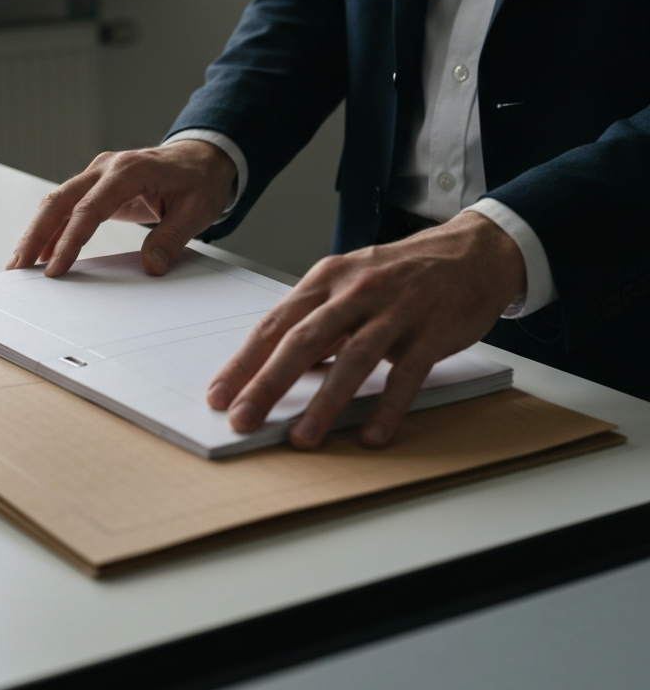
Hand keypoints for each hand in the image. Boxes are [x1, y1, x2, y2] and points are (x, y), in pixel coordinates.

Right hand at [6, 140, 236, 276]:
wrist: (202, 159)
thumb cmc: (199, 181)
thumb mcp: (197, 211)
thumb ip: (172, 238)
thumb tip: (151, 266)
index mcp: (128, 171)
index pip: (89, 209)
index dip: (69, 241)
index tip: (55, 269)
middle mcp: (106, 168)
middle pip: (59, 201)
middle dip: (34, 235)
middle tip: (18, 268)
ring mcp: (98, 174)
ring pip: (56, 202)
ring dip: (36, 232)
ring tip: (20, 265)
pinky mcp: (97, 185)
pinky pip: (67, 206)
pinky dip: (51, 229)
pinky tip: (41, 252)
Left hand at [206, 212, 526, 448]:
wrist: (470, 252)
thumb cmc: (401, 273)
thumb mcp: (349, 284)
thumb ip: (316, 323)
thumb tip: (283, 368)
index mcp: (325, 279)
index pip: (274, 324)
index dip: (243, 362)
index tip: (219, 395)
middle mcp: (354, 292)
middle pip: (302, 341)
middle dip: (267, 384)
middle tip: (243, 419)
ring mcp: (394, 311)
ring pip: (352, 359)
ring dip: (324, 403)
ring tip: (302, 437)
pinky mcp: (430, 332)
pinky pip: (406, 375)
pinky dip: (388, 407)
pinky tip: (372, 434)